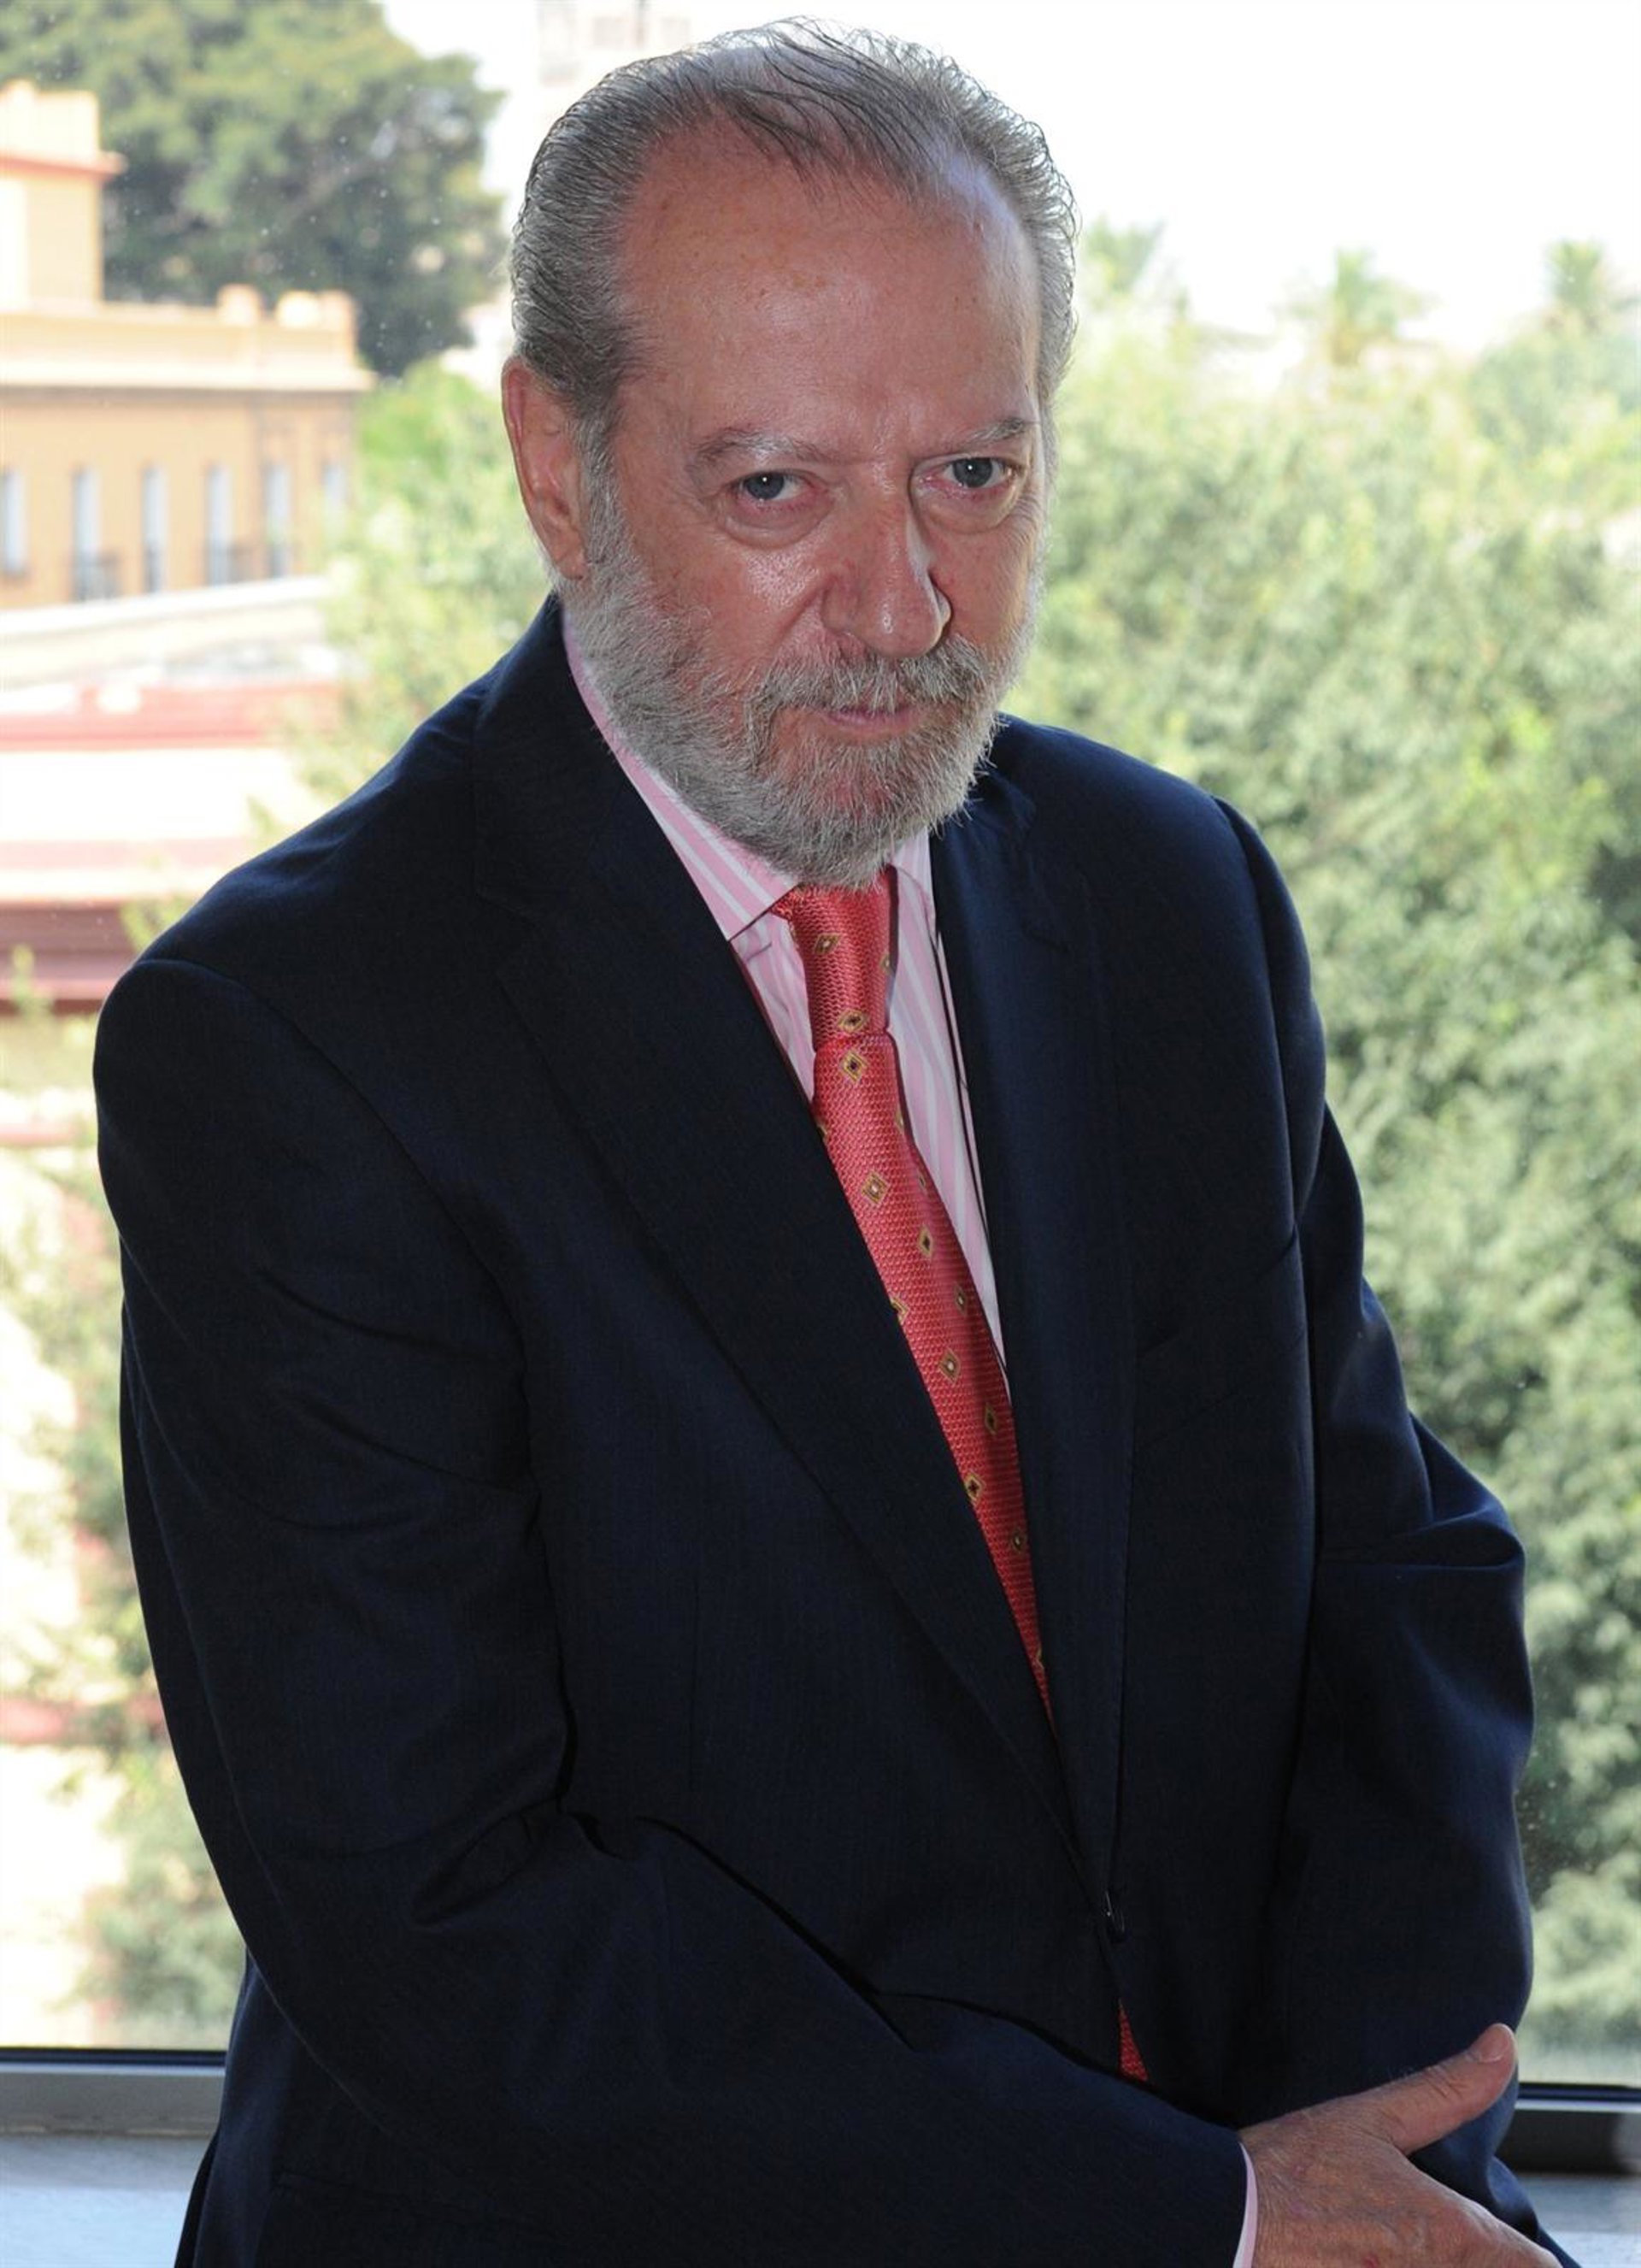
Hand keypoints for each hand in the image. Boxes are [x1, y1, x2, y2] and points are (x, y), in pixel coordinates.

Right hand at [1242, 2025, 1554, 2264]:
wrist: (1222, 2219)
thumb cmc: (1291, 2169)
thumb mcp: (1372, 2117)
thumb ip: (1447, 2090)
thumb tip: (1502, 2046)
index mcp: (1447, 2232)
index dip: (1526, 2257)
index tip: (1508, 2247)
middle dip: (1475, 2260)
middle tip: (1435, 2240)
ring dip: (1432, 2267)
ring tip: (1393, 2249)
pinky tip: (1363, 2261)